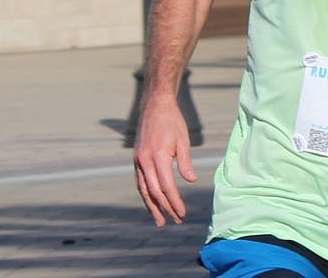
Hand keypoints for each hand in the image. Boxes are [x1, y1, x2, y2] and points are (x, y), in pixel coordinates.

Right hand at [133, 98, 196, 226]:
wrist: (154, 106)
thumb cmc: (172, 121)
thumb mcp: (184, 139)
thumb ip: (185, 162)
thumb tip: (190, 181)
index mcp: (158, 156)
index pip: (166, 186)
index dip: (174, 202)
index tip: (181, 213)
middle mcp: (145, 161)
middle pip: (154, 192)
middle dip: (165, 208)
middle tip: (175, 221)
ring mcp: (138, 160)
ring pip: (143, 189)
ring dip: (152, 206)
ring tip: (160, 221)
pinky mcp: (136, 159)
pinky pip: (139, 181)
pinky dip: (145, 195)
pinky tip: (151, 203)